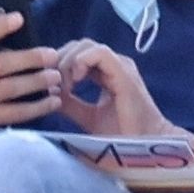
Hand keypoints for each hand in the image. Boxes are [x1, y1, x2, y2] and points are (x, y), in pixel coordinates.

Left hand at [49, 39, 174, 139]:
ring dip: (68, 62)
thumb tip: (49, 92)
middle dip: (59, 61)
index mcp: (105, 72)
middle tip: (54, 85)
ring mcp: (120, 66)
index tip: (49, 86)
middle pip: (78, 45)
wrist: (144, 147)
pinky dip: (82, 62)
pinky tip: (76, 82)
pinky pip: (100, 53)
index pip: (76, 53)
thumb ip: (69, 104)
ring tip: (65, 86)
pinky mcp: (124, 72)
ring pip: (86, 45)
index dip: (58, 64)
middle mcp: (112, 65)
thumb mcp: (86, 117)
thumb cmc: (121, 134)